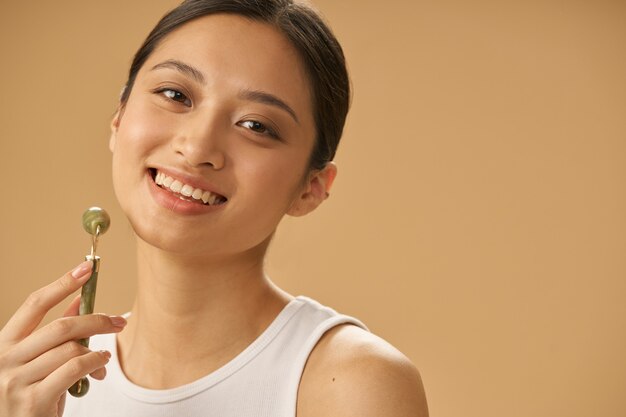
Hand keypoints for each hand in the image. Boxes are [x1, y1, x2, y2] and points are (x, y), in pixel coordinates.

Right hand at [0, 261, 126, 416]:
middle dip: (96, 320)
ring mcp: (15, 380)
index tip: (87, 267)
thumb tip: (78, 300)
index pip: (34, 303)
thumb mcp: (37, 362)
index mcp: (4, 343)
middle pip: (61, 326)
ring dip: (97, 351)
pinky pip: (74, 370)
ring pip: (71, 349)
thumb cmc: (29, 395)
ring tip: (104, 358)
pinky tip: (100, 368)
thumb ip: (54, 334)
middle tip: (118, 322)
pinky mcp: (33, 400)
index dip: (62, 283)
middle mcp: (5, 359)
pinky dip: (95, 364)